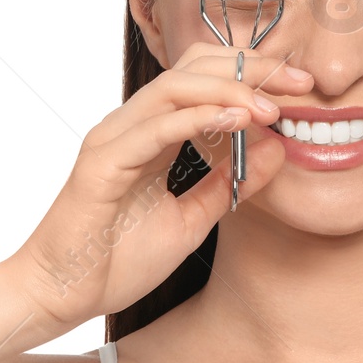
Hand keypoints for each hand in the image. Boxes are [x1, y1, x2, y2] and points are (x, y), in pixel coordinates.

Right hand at [8, 42, 311, 332]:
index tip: (300, 88)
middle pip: (192, 69)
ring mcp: (113, 140)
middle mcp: (130, 126)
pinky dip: (197, 117)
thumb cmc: (114, 261)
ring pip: (173, 87)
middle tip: (299, 82)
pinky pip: (154, 128)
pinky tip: (236, 120)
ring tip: (271, 106)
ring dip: (229, 90)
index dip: (253, 74)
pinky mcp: (102, 163)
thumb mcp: (192, 221)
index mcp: (151, 135)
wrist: (61, 295)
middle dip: (250, 68)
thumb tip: (276, 151)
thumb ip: (228, 186)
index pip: (203, 80)